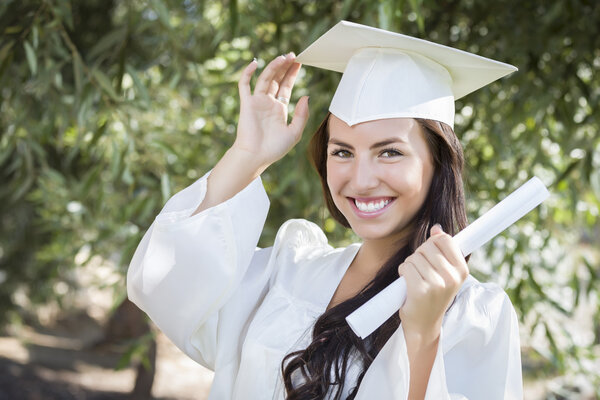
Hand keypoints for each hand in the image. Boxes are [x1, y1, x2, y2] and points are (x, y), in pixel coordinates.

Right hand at [233, 52, 309, 171]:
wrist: (256, 156)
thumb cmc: (274, 148)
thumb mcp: (295, 132)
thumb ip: (302, 115)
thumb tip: (306, 96)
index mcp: (279, 109)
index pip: (286, 87)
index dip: (292, 74)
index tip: (299, 62)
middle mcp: (268, 103)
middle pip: (276, 79)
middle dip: (284, 67)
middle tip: (293, 54)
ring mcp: (257, 102)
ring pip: (265, 79)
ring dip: (273, 67)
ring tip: (283, 57)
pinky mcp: (246, 104)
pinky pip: (245, 85)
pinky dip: (248, 73)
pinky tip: (255, 63)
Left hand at [397, 224, 468, 341]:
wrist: (424, 325)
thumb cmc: (433, 296)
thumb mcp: (445, 273)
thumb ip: (442, 250)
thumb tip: (436, 229)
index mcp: (462, 270)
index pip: (445, 240)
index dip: (433, 243)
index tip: (432, 255)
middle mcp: (452, 277)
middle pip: (427, 247)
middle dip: (419, 255)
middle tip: (422, 271)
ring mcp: (437, 284)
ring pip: (414, 257)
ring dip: (410, 265)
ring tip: (416, 279)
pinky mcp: (420, 291)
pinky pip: (406, 267)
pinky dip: (403, 273)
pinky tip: (408, 284)